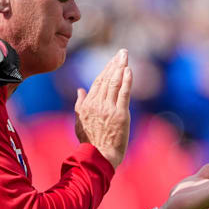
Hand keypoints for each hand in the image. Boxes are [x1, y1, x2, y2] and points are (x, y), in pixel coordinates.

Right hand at [74, 49, 132, 168]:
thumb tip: (80, 89)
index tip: (113, 61)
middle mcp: (97, 104)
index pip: (97, 82)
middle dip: (115, 63)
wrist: (98, 156)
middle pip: (106, 79)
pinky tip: (129, 70)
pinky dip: (126, 81)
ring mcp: (108, 108)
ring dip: (121, 67)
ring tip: (125, 56)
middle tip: (122, 52)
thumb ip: (80, 103)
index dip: (106, 69)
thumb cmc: (89, 142)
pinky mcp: (120, 114)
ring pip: (114, 83)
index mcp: (87, 104)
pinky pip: (123, 93)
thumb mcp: (79, 121)